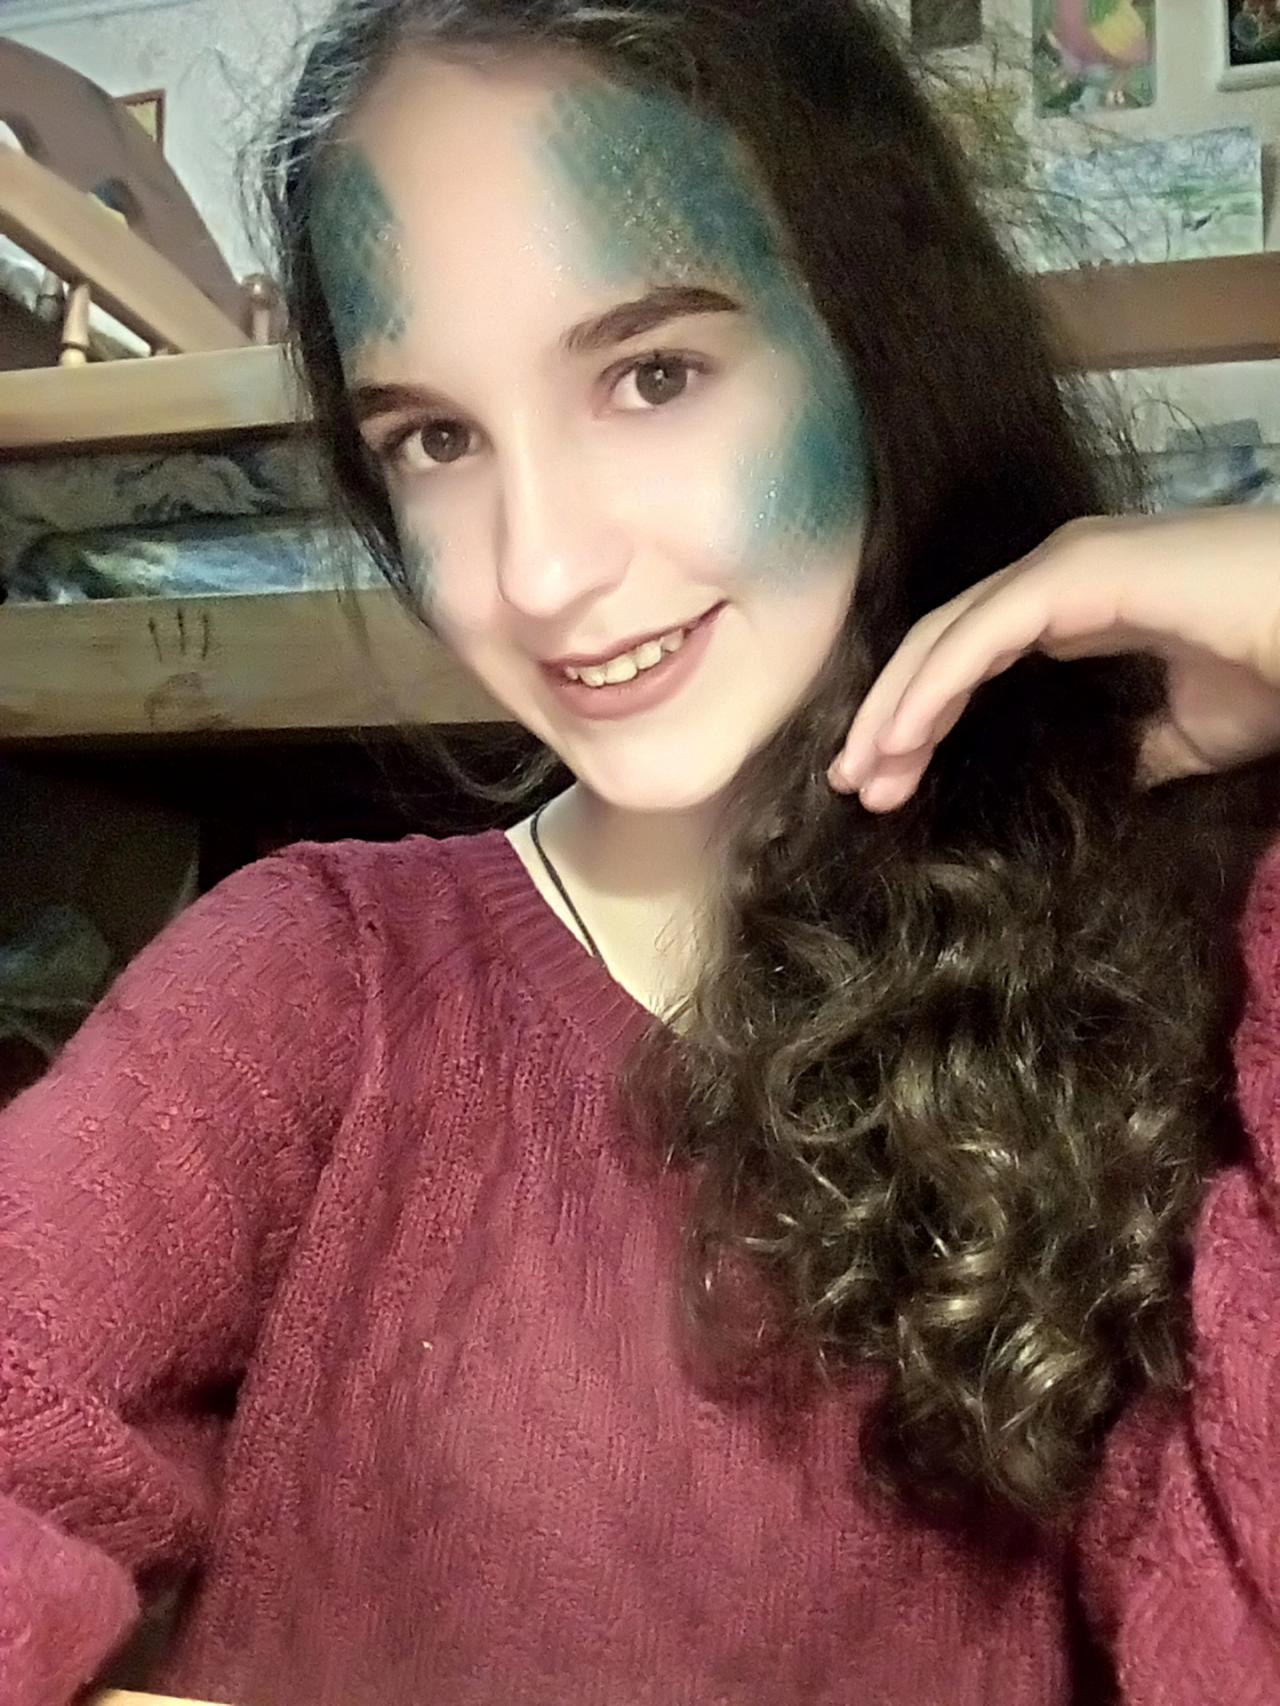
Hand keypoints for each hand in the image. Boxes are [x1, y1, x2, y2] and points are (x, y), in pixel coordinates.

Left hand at [829, 508, 1279, 810]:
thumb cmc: (1278, 665)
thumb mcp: (1179, 735)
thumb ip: (1119, 752)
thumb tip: (1078, 790)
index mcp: (1073, 604)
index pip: (968, 659)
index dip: (920, 719)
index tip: (887, 785)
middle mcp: (1055, 574)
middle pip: (939, 647)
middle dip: (888, 718)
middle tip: (854, 788)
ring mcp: (1063, 565)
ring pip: (945, 638)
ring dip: (895, 708)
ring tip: (862, 778)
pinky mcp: (1077, 571)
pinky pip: (980, 634)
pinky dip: (932, 687)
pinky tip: (902, 738)